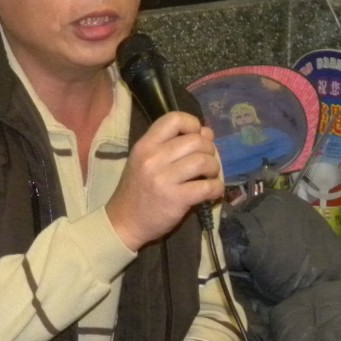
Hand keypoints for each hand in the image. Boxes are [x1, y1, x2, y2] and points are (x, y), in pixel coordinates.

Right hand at [104, 112, 221, 249]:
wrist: (124, 222)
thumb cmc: (137, 189)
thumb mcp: (145, 161)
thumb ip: (172, 145)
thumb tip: (206, 132)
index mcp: (145, 145)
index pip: (174, 119)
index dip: (192, 124)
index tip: (196, 137)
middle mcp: (153, 158)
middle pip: (196, 141)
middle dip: (209, 150)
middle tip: (206, 162)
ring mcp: (164, 179)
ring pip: (204, 161)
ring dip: (214, 168)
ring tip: (209, 176)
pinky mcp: (176, 199)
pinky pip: (208, 187)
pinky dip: (216, 188)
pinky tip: (212, 191)